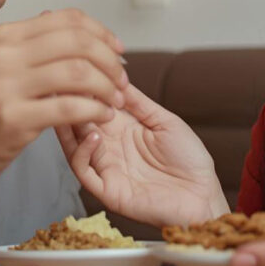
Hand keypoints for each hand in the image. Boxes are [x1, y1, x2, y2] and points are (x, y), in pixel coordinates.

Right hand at [0, 9, 128, 185]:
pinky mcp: (14, 118)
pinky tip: (103, 116)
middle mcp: (6, 55)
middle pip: (78, 43)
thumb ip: (40, 46)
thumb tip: (85, 30)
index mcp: (8, 36)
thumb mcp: (5, 64)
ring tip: (116, 100)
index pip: (68, 20)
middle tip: (121, 79)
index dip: (102, 33)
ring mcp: (7, 86)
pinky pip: (70, 108)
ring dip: (107, 87)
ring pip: (78, 73)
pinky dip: (96, 111)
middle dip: (110, 61)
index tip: (118, 51)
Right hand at [56, 83, 227, 227]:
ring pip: (74, 145)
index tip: (78, 69)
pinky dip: (82, 151)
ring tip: (74, 104)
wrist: (202, 196)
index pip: (95, 106)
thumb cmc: (189, 161)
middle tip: (62, 84)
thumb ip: (139, 103)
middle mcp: (111, 147)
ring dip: (69, 125)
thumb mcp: (165, 122)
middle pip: (79, 123)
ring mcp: (107, 168)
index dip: (85, 90)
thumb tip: (118, 77)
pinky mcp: (108, 190)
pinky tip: (93, 134)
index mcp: (124, 129)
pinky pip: (84, 171)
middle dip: (71, 103)